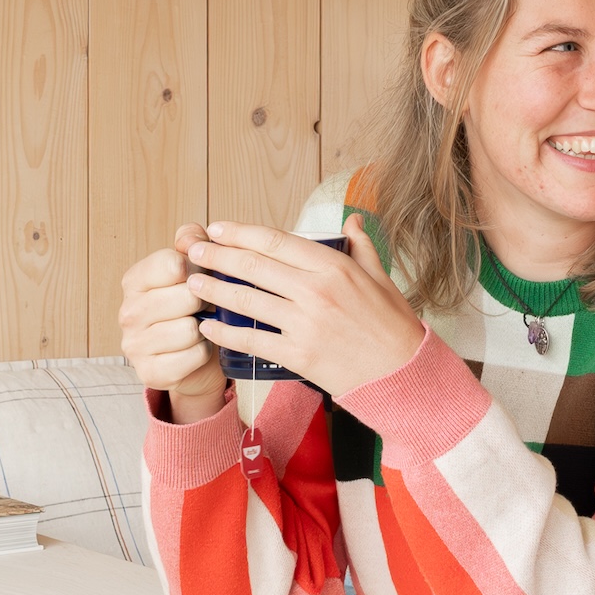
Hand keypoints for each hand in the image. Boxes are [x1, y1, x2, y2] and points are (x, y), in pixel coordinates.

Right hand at [120, 224, 228, 424]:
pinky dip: (204, 353)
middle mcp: (128, 311)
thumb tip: (191, 237)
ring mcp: (134, 345)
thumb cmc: (194, 307)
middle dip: (206, 301)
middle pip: (186, 297)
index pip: (172, 263)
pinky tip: (198, 349)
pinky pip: (193, 357)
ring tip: (203, 328)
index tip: (202, 277)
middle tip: (206, 307)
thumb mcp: (194, 268)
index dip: (198, 268)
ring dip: (207, 329)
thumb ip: (192, 242)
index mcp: (135, 280)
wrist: (195, 359)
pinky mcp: (150, 373)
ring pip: (190, 329)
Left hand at [184, 215, 425, 400]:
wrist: (402, 374)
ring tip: (192, 283)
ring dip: (214, 290)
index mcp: (335, 267)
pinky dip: (226, 332)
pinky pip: (253, 340)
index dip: (241, 233)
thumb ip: (361, 246)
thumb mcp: (381, 277)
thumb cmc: (393, 326)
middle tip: (193, 251)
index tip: (218, 229)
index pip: (276, 241)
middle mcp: (316, 291)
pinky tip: (209, 325)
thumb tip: (352, 220)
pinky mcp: (298, 355)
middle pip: (254, 266)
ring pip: (248, 300)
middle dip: (217, 256)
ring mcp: (305, 324)